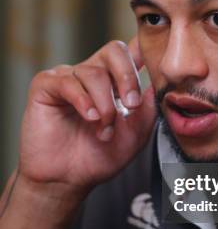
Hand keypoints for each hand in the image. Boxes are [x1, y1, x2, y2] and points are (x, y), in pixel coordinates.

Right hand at [18, 37, 155, 192]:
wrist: (69, 180)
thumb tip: (159, 81)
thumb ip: (148, 105)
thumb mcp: (137, 132)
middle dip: (128, 77)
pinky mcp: (45, 86)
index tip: (156, 60)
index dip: (144, 48)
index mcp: (114, 81)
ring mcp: (68, 78)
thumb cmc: (101, 156)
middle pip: (114, 50)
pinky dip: (83, 101)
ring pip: (94, 73)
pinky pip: (67, 82)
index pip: (131, 52)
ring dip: (105, 105)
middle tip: (131, 105)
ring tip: (104, 131)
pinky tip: (90, 118)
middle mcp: (92, 74)